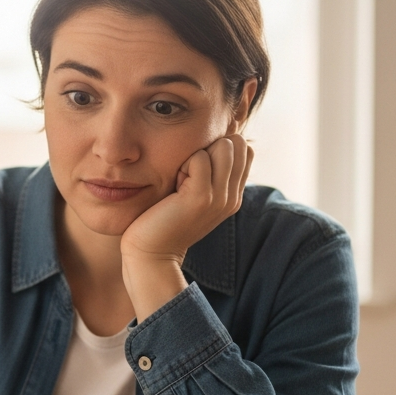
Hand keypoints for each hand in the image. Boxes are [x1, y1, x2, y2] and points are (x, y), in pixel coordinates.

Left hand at [120, 133, 252, 319]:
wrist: (151, 254)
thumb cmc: (164, 220)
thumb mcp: (194, 194)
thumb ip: (209, 173)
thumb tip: (213, 140)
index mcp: (233, 195)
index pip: (244, 149)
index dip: (219, 147)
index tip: (196, 169)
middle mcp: (233, 197)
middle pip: (236, 143)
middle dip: (210, 147)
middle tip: (187, 173)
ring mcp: (220, 197)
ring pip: (223, 146)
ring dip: (197, 154)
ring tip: (181, 179)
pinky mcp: (202, 197)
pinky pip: (200, 158)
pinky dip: (183, 163)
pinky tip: (174, 184)